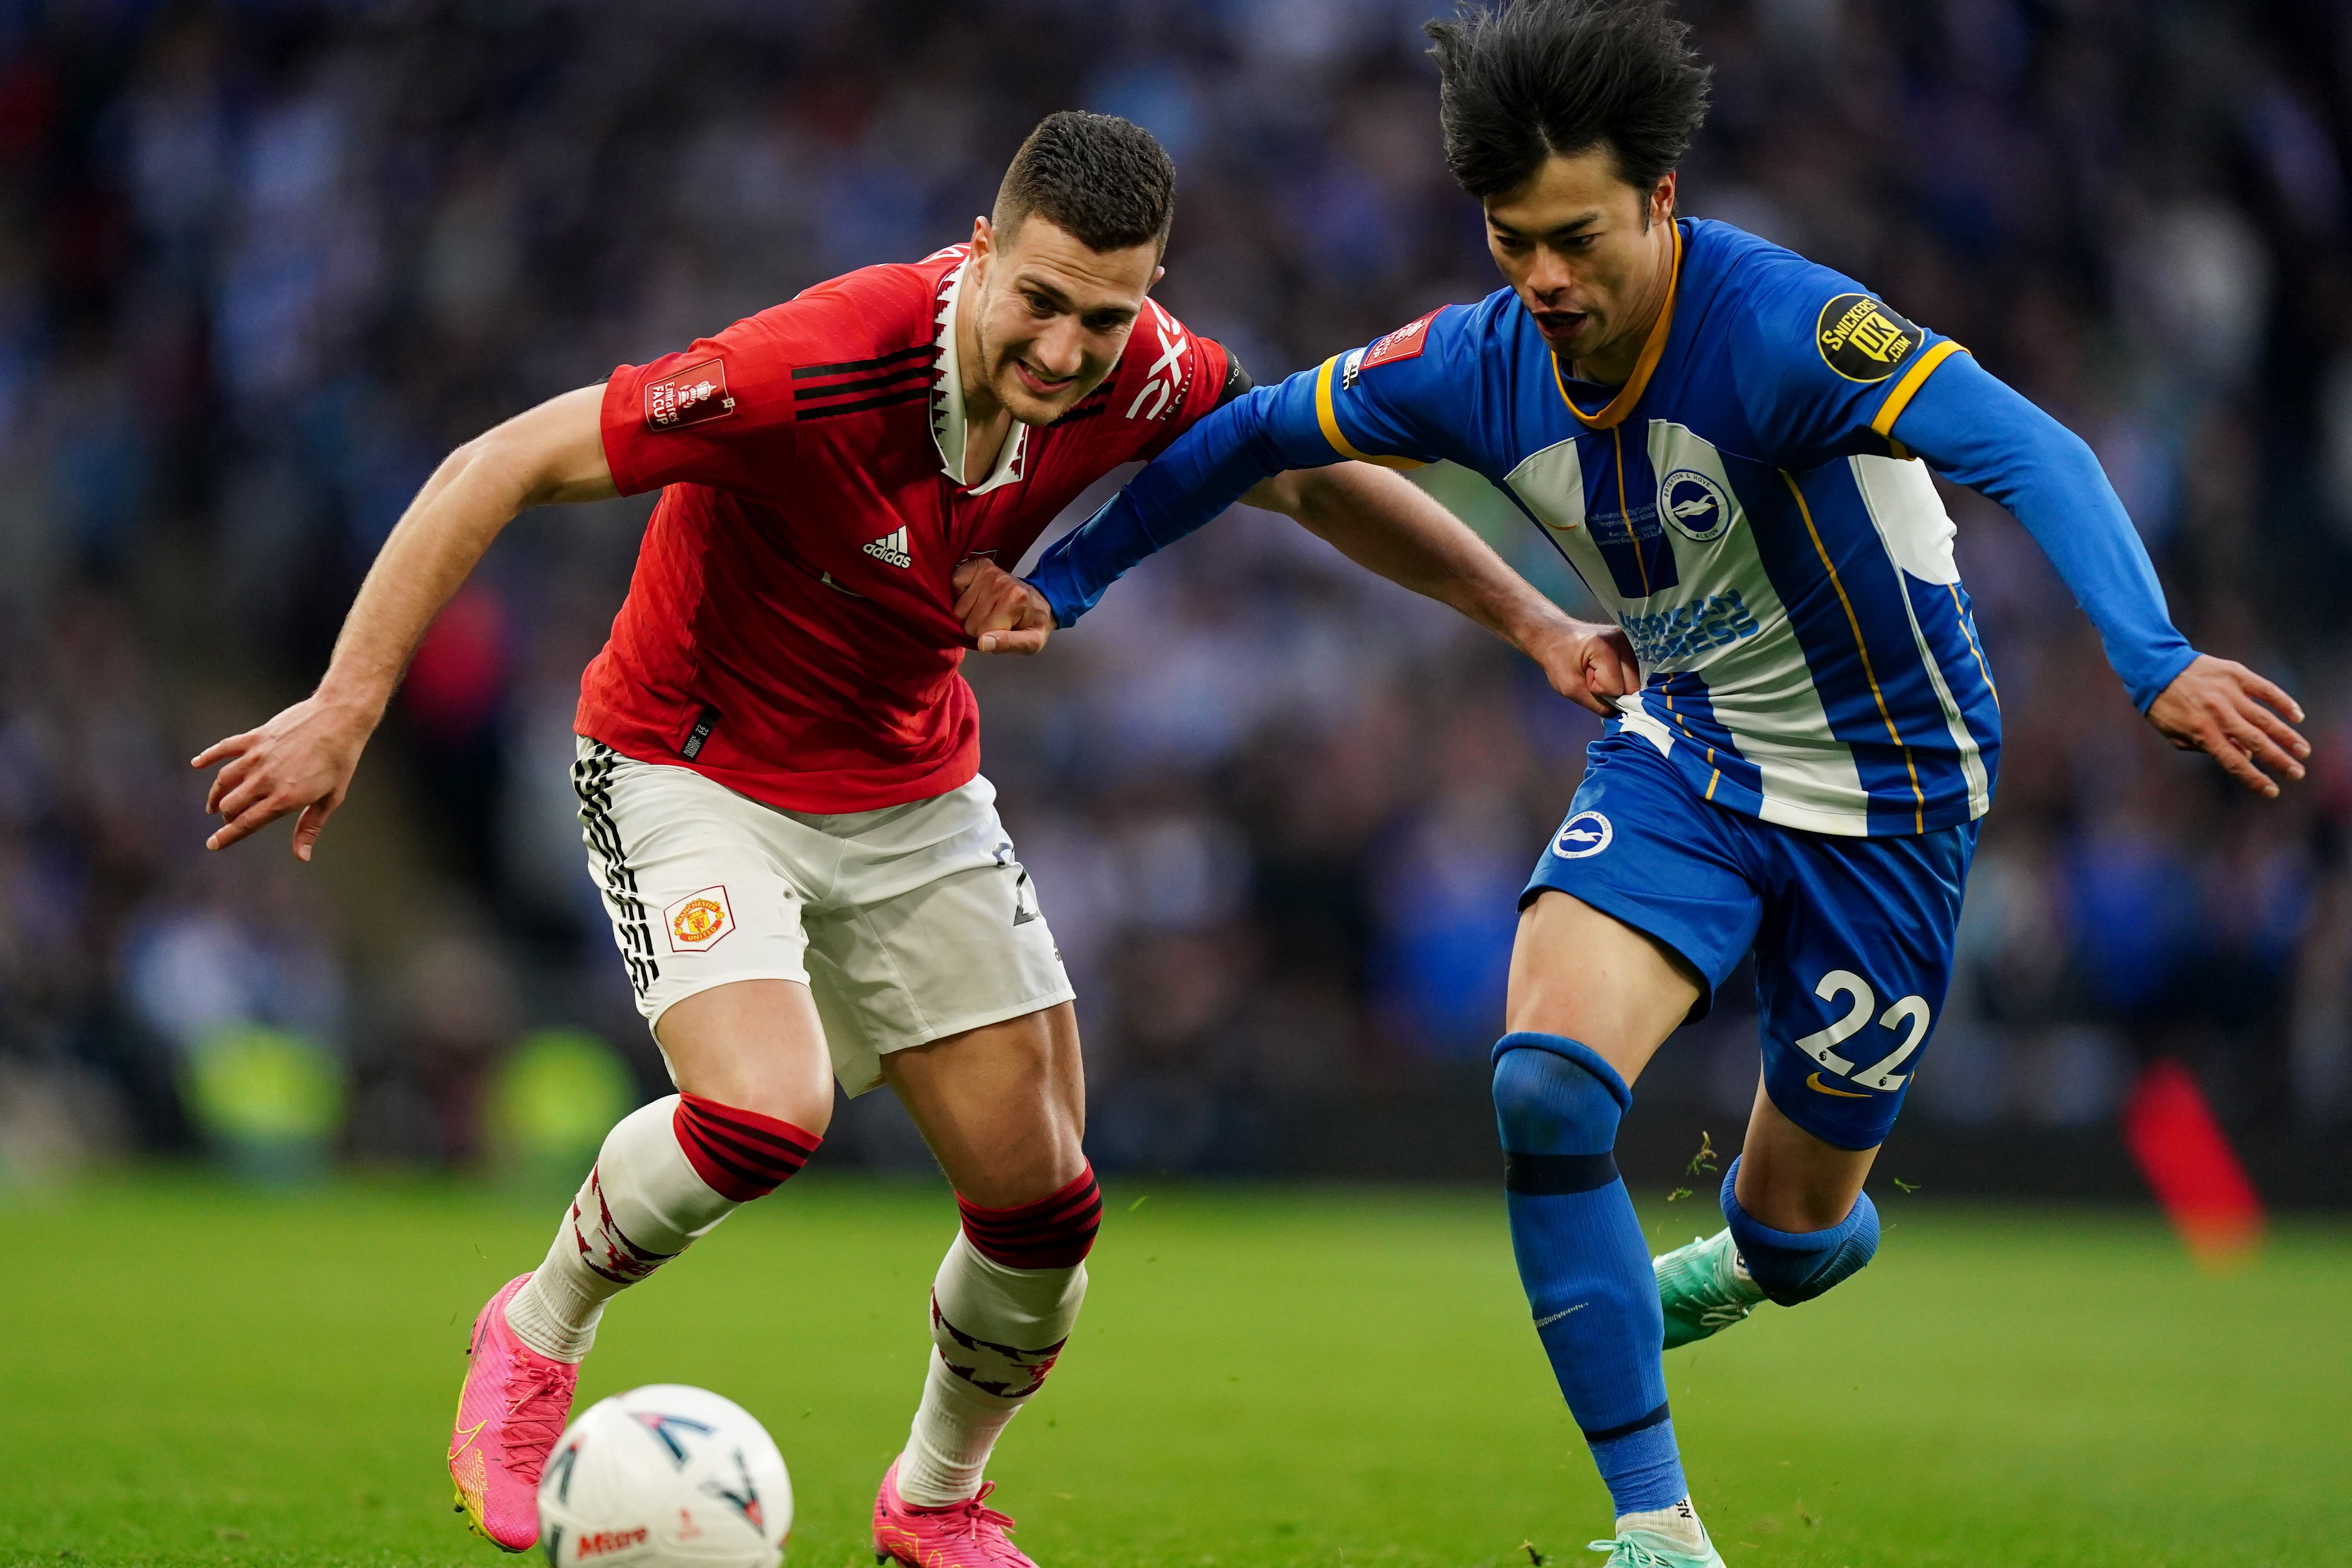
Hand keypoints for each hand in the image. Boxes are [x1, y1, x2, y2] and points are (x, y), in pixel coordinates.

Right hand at [192, 691, 379, 858]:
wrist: (339, 719)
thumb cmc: (340, 760)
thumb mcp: (331, 798)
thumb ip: (310, 827)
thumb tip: (302, 857)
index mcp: (285, 798)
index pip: (247, 823)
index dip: (227, 837)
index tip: (213, 845)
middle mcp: (266, 779)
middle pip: (231, 805)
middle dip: (227, 817)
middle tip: (229, 820)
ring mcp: (258, 756)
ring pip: (224, 780)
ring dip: (216, 795)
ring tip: (215, 804)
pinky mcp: (255, 737)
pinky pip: (224, 748)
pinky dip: (208, 756)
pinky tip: (197, 763)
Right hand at [952, 557, 1053, 654]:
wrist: (1039, 602)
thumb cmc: (1033, 624)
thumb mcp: (1031, 643)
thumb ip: (1008, 644)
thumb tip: (982, 644)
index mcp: (1015, 600)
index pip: (982, 632)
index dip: (988, 639)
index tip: (1001, 632)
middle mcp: (1001, 582)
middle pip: (968, 622)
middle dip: (977, 628)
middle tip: (994, 622)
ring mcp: (989, 572)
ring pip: (958, 609)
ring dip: (968, 615)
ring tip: (986, 611)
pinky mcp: (979, 566)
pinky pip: (954, 583)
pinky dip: (958, 595)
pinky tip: (973, 599)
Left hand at [1525, 617, 1641, 716]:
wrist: (1554, 635)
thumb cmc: (1557, 659)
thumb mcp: (1570, 688)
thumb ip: (1596, 705)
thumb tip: (1618, 714)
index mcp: (1604, 646)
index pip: (1615, 687)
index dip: (1599, 690)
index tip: (1584, 678)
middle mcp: (1622, 640)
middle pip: (1632, 685)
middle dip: (1613, 689)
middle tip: (1591, 676)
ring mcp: (1628, 641)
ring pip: (1634, 680)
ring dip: (1616, 683)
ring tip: (1596, 671)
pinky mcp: (1629, 645)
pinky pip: (1632, 673)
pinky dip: (1619, 677)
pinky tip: (1604, 668)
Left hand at [2145, 653, 2307, 797]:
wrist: (2155, 667)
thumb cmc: (2165, 706)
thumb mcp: (2176, 734)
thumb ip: (2206, 747)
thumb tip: (2245, 756)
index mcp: (2201, 732)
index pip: (2233, 762)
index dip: (2254, 779)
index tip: (2272, 791)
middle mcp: (2218, 714)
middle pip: (2255, 742)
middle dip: (2279, 760)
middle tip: (2297, 773)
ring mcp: (2229, 693)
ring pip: (2265, 718)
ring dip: (2287, 737)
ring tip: (2303, 751)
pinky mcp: (2236, 674)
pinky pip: (2266, 690)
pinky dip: (2283, 703)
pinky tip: (2297, 716)